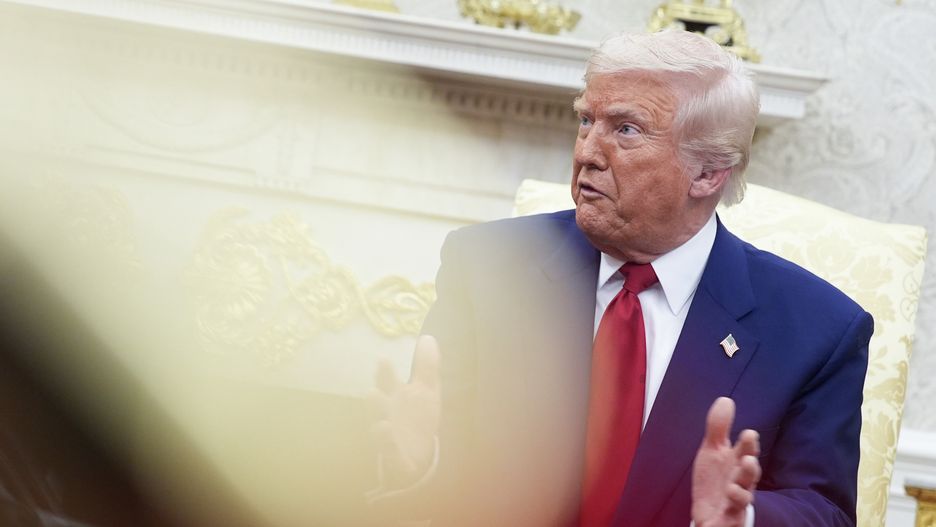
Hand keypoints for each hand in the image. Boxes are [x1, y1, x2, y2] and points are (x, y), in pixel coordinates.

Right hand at [369, 335, 441, 491]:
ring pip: (379, 432)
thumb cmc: (417, 414)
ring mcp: (388, 435)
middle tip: (373, 393)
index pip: (386, 381)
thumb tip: (427, 338)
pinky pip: (392, 456)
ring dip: (380, 430)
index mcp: (394, 395)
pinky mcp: (395, 456)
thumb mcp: (426, 389)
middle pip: (377, 406)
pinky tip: (396, 454)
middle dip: (375, 400)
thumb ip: (426, 366)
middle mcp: (386, 413)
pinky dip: (393, 454)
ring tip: (384, 425)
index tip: (384, 358)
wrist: (418, 451)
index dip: (384, 372)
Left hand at [691, 397, 760, 526]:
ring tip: (737, 481)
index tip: (749, 434)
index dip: (748, 444)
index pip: (746, 451)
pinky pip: (734, 513)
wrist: (708, 513)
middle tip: (748, 457)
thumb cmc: (715, 480)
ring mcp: (736, 500)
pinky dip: (733, 506)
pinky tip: (729, 495)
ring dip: (743, 487)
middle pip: (749, 473)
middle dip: (749, 465)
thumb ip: (719, 428)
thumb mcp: (712, 451)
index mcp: (736, 462)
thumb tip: (725, 400)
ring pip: (744, 494)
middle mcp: (740, 481)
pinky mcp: (730, 517)